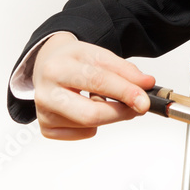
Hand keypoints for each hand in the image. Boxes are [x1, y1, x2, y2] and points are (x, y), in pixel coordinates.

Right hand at [32, 33, 155, 140]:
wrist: (48, 64)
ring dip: (108, 114)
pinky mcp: (46, 128)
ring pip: (89, 125)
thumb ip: (124, 70)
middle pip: (91, 114)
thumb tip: (146, 84)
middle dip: (121, 113)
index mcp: (58, 68)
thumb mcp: (98, 55)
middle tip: (138, 106)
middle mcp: (45, 93)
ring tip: (101, 98)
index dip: (125, 92)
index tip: (144, 101)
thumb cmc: (74, 61)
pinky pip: (83, 133)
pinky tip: (87, 107)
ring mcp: (43, 114)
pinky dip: (94, 124)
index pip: (97, 82)